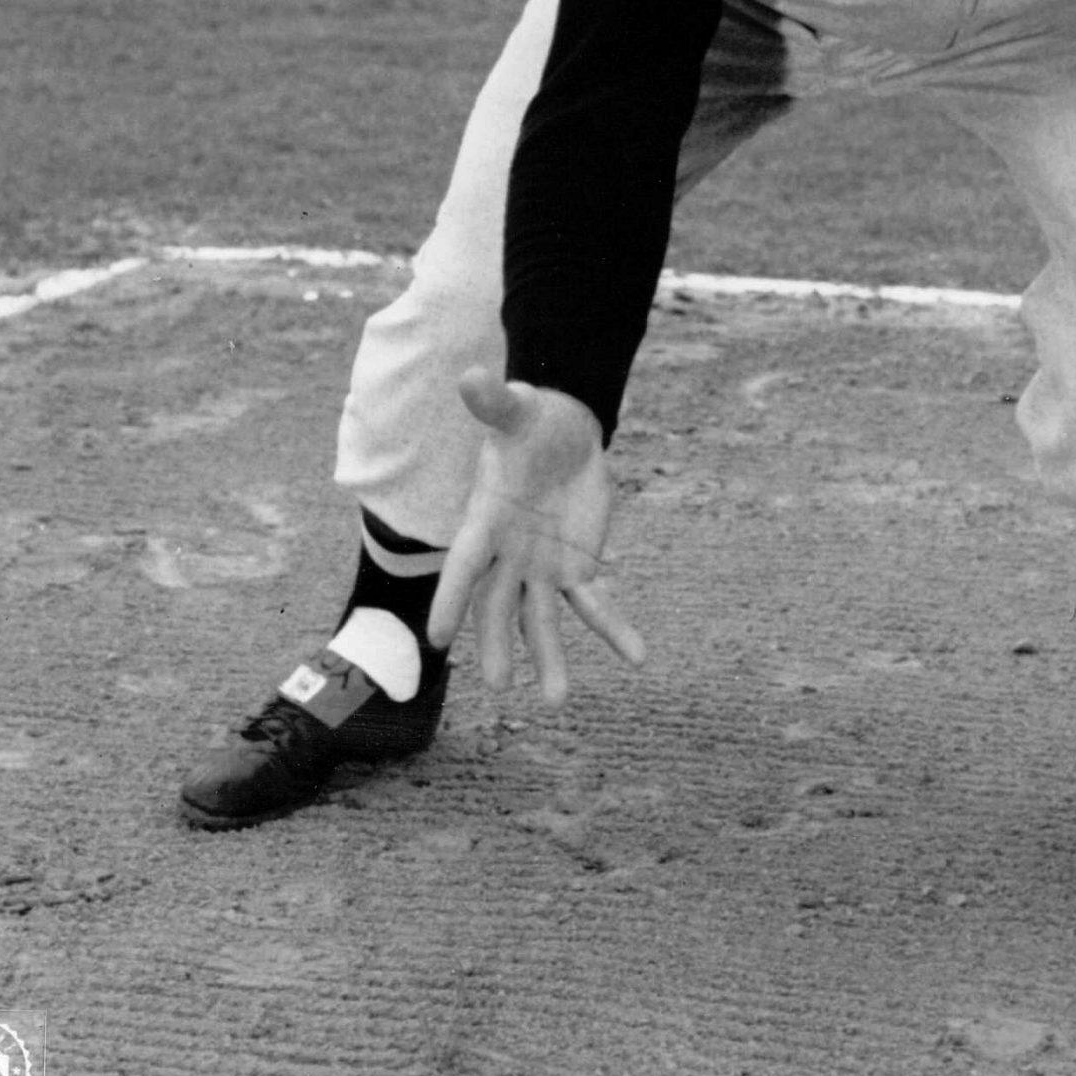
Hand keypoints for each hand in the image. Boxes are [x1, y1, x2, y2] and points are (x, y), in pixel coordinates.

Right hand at [426, 369, 644, 701]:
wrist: (564, 431)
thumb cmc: (529, 419)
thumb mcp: (514, 408)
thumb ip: (493, 400)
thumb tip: (472, 375)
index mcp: (486, 519)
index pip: (465, 563)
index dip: (452, 597)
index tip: (437, 638)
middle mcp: (508, 554)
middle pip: (499, 607)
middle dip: (497, 645)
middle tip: (498, 686)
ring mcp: (541, 567)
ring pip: (542, 621)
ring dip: (549, 658)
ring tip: (556, 700)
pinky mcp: (578, 567)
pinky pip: (596, 604)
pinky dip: (615, 629)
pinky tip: (638, 655)